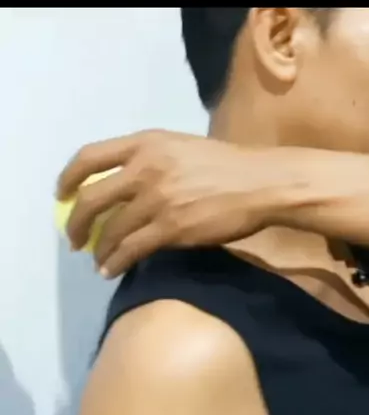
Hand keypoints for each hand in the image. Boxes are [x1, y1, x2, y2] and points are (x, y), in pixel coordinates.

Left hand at [56, 129, 281, 277]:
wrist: (261, 184)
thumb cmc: (227, 166)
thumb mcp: (181, 148)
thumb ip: (150, 160)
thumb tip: (123, 184)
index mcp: (146, 143)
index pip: (89, 157)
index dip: (68, 179)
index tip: (61, 196)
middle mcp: (145, 168)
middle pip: (91, 199)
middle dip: (75, 223)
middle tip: (74, 239)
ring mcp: (157, 200)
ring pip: (111, 230)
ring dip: (99, 249)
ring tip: (98, 260)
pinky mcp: (171, 228)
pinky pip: (131, 250)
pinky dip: (116, 263)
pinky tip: (112, 270)